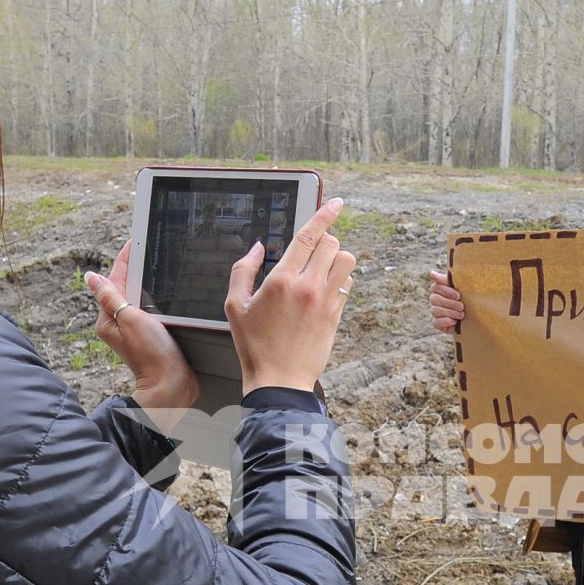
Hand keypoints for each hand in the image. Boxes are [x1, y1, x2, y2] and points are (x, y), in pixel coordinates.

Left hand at [87, 243, 199, 419]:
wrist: (171, 385)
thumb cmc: (152, 355)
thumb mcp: (129, 319)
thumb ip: (111, 296)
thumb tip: (91, 277)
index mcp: (108, 317)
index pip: (114, 279)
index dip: (125, 260)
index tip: (134, 242)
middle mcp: (117, 322)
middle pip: (124, 287)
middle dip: (133, 268)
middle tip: (145, 248)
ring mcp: (132, 329)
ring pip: (136, 297)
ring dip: (144, 282)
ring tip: (154, 264)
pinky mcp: (148, 335)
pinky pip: (147, 309)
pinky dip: (153, 297)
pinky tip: (163, 292)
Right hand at [224, 197, 355, 392]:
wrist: (280, 380)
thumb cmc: (254, 346)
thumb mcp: (235, 306)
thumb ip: (243, 270)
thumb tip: (257, 248)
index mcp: (281, 280)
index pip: (308, 236)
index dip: (324, 214)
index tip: (336, 203)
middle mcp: (308, 287)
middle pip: (331, 244)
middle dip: (324, 239)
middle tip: (313, 249)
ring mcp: (326, 301)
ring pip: (347, 261)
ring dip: (337, 257)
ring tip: (322, 266)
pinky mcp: (336, 315)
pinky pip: (348, 283)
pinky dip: (340, 278)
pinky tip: (326, 286)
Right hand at [429, 270, 462, 330]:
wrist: (475, 313)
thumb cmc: (467, 296)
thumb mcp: (461, 286)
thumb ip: (448, 279)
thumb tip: (431, 273)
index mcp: (438, 287)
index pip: (436, 286)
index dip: (447, 292)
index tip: (458, 296)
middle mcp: (434, 298)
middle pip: (435, 299)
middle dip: (450, 303)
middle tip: (462, 306)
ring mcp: (435, 311)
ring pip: (436, 310)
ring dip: (450, 313)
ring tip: (461, 314)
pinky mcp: (437, 322)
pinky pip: (436, 322)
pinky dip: (446, 321)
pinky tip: (455, 321)